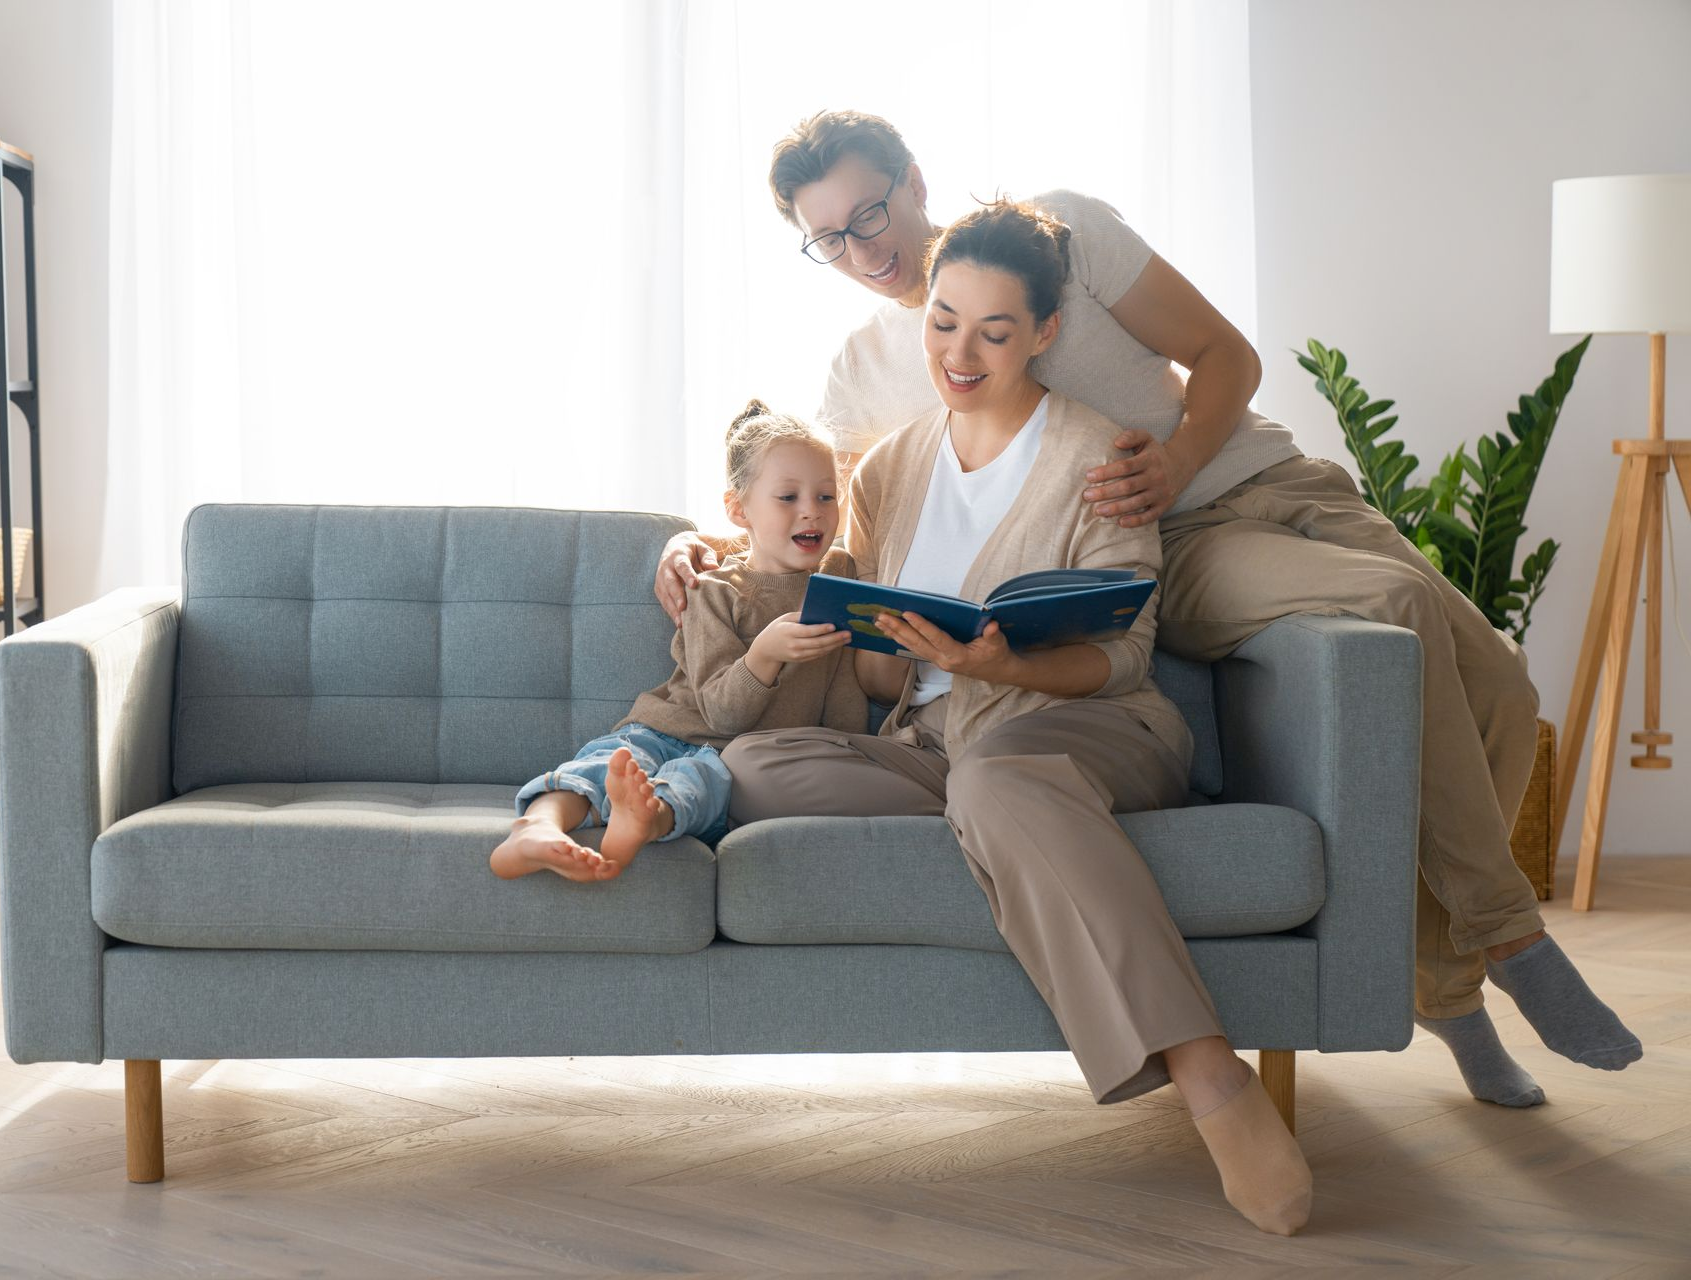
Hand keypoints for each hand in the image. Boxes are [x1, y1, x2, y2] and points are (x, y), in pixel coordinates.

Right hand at [655, 533, 719, 625]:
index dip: (687, 574)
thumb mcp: (703, 549)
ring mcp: (660, 578)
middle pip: (670, 581)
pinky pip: (663, 601)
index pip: (682, 565)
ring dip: (672, 608)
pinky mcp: (659, 588)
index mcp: (678, 555)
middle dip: (676, 594)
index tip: (694, 584)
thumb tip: (714, 567)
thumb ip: (708, 557)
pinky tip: (679, 622)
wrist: (676, 547)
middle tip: (683, 607)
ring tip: (681, 621)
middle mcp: (666, 567)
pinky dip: (670, 612)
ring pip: (664, 593)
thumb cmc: (694, 551)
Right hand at [748, 612, 851, 674]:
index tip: (833, 626)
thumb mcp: (785, 618)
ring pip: (820, 650)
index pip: (807, 631)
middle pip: (817, 643)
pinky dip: (829, 649)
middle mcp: (793, 645)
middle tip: (848, 633)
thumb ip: (801, 616)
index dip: (821, 629)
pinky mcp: (801, 660)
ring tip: (847, 638)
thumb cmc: (778, 629)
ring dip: (835, 645)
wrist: (766, 649)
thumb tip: (820, 612)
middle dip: (834, 638)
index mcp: (789, 632)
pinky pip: (818, 655)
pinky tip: (838, 644)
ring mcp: (797, 654)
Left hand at [874, 612, 1018, 684]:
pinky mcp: (936, 660)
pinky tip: (890, 631)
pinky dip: (902, 638)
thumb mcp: (998, 644)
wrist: (998, 672)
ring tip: (879, 622)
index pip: (936, 638)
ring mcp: (938, 662)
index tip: (907, 613)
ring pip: (912, 647)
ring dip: (895, 633)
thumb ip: (993, 635)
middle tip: (882, 616)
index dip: (922, 626)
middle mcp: (943, 660)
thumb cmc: (997, 655)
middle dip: (898, 629)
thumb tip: (992, 625)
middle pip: (917, 643)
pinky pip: (916, 648)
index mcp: (957, 656)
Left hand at [1082, 428, 1192, 527]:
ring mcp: (1161, 492)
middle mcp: (1157, 476)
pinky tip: (1120, 523)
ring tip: (1098, 511)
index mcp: (1150, 460)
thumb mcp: (1146, 438)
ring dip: (1116, 508)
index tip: (1089, 476)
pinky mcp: (1164, 506)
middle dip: (1106, 492)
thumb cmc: (1154, 453)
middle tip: (1087, 496)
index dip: (1107, 472)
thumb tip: (1116, 442)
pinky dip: (1136, 521)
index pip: (1126, 466)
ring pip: (1137, 503)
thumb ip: (1131, 436)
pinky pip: (1150, 516)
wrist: (1181, 466)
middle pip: (1128, 486)